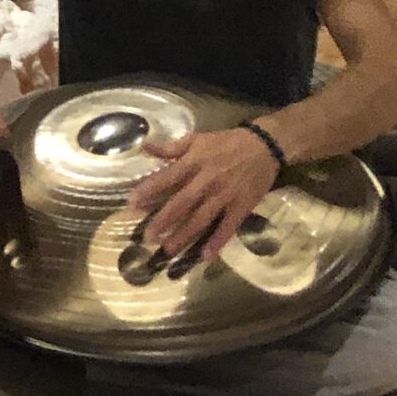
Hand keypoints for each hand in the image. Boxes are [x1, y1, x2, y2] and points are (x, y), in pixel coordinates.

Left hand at [125, 129, 279, 266]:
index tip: (131, 204)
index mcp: (193, 163)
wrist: (264, 146)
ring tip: (168, 250)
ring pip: (201, 218)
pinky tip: (205, 257)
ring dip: (184, 236)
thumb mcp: (196, 139)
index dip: (148, 191)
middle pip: (182, 203)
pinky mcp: (242, 206)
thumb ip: (170, 147)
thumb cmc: (226, 142)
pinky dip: (217, 242)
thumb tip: (145, 147)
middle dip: (163, 220)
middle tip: (147, 237)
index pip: (166, 178)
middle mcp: (207, 181)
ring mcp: (225, 196)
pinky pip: (228, 227)